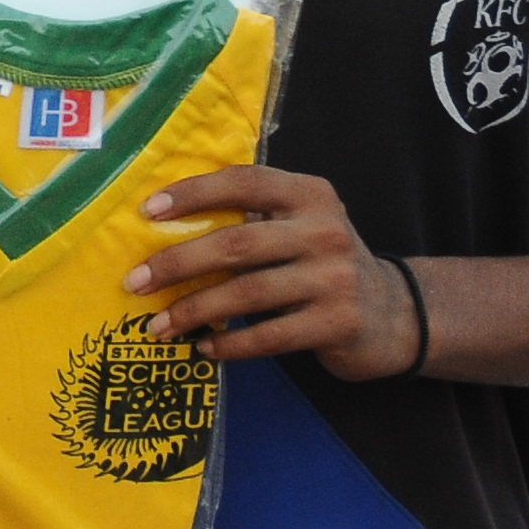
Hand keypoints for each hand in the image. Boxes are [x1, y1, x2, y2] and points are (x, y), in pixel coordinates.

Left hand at [121, 167, 421, 381]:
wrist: (393, 313)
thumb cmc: (322, 264)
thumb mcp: (299, 226)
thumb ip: (252, 217)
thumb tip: (164, 228)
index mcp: (309, 194)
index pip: (245, 181)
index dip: (195, 192)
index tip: (149, 211)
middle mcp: (324, 230)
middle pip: (237, 243)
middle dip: (178, 264)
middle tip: (135, 282)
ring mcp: (334, 277)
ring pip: (247, 293)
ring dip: (194, 311)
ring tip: (158, 326)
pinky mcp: (338, 323)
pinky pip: (269, 336)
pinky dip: (230, 343)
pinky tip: (204, 348)